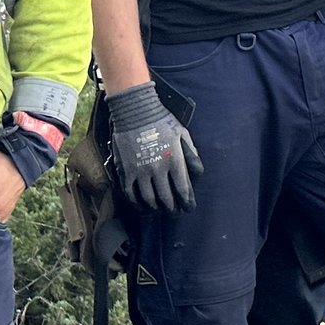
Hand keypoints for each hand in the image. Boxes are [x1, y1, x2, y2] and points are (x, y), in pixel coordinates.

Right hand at [107, 82, 203, 210]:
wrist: (136, 111)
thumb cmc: (162, 121)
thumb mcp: (183, 134)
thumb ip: (191, 154)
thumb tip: (198, 173)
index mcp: (174, 160)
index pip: (183, 189)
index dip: (187, 202)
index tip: (189, 207)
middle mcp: (158, 169)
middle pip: (166, 198)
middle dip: (173, 208)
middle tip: (176, 212)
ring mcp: (140, 171)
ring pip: (149, 199)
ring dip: (156, 207)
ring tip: (160, 209)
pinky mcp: (126, 171)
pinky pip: (131, 193)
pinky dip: (137, 203)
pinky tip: (142, 206)